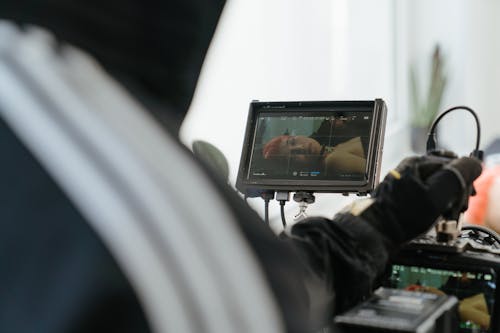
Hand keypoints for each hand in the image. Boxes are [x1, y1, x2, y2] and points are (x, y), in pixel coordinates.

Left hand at [359, 155, 481, 242]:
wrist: (375, 232)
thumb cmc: (401, 216)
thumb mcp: (436, 196)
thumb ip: (455, 177)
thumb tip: (470, 163)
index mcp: (416, 163)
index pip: (453, 164)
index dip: (463, 182)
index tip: (464, 199)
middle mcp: (407, 168)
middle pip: (443, 173)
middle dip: (454, 192)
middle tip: (455, 209)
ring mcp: (402, 180)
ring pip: (434, 185)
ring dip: (444, 199)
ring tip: (443, 214)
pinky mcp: (399, 193)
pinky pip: (423, 194)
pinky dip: (432, 204)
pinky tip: (431, 215)